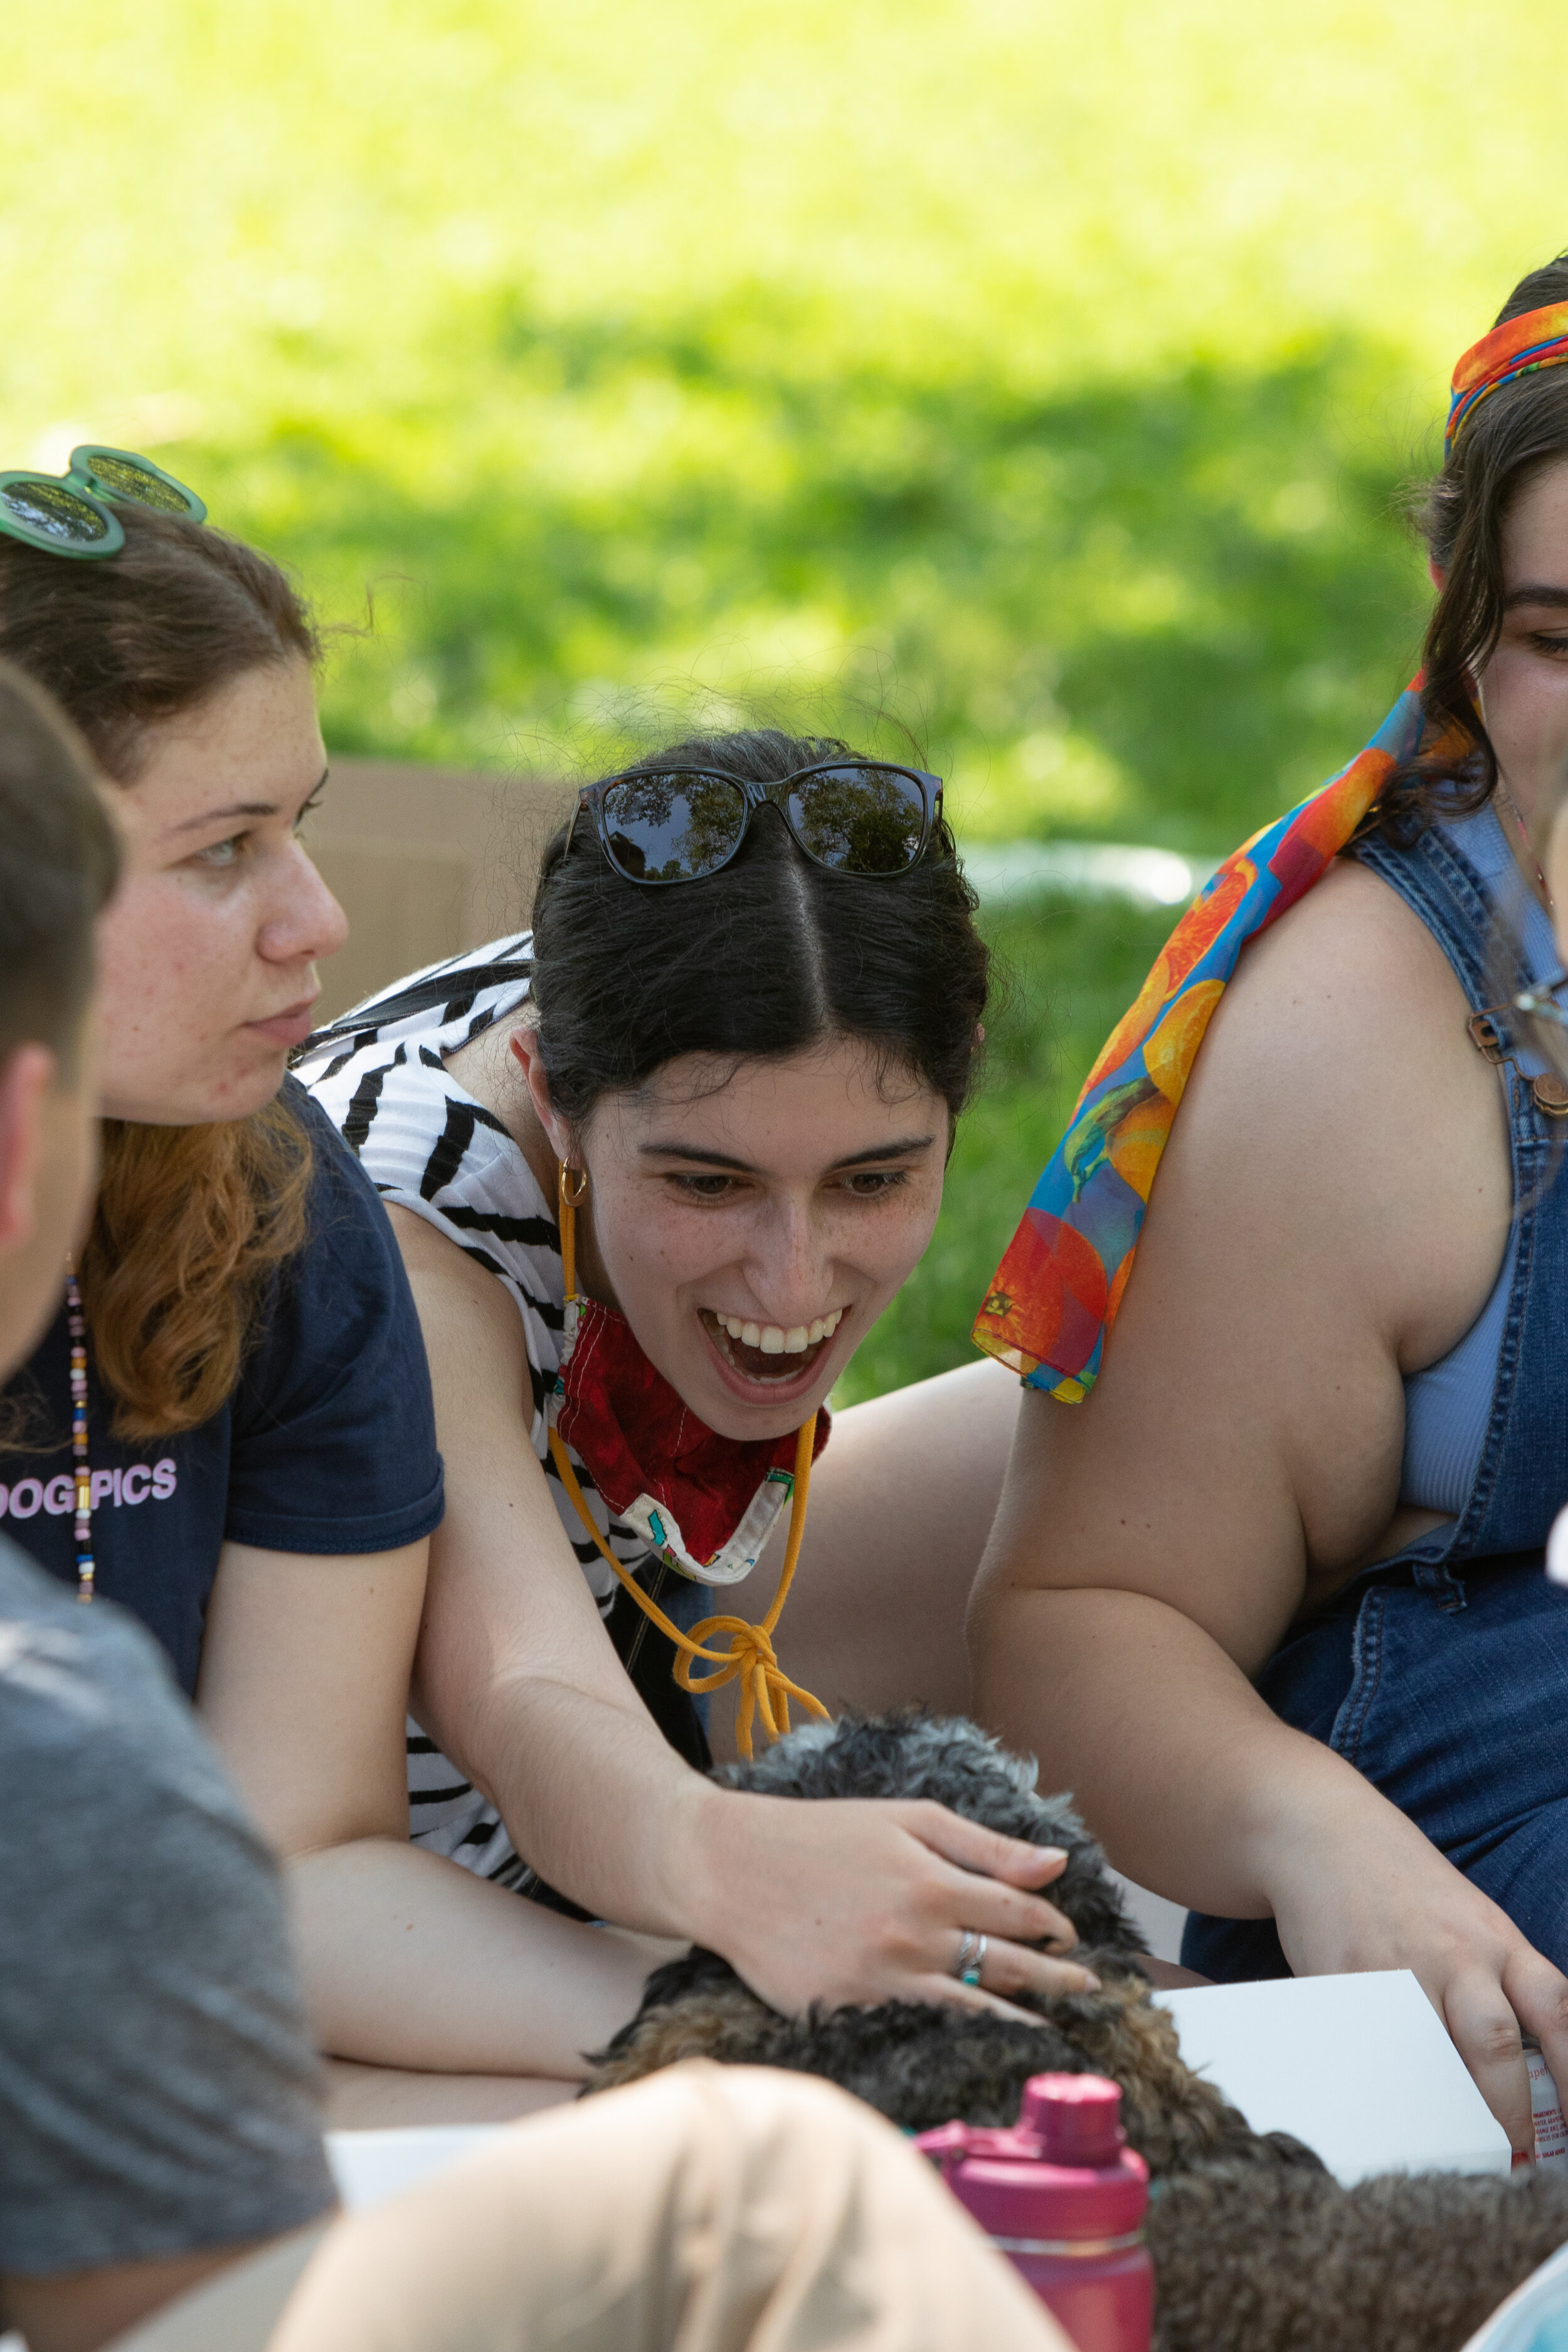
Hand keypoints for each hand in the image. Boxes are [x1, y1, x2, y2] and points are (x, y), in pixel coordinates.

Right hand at [689, 1788, 1099, 2021]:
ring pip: (974, 2009)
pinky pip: (919, 2030)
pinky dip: (959, 2038)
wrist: (730, 1869)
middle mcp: (914, 1935)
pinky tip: (984, 2045)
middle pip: (1009, 1967)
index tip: (1072, 1938)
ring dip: (1023, 2020)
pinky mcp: (849, 2011)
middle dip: (1057, 1980)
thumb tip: (1054, 1864)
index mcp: (932, 1881)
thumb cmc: (820, 1835)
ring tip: (1056, 2033)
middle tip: (1088, 1992)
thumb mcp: (905, 1820)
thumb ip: (984, 1845)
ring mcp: (882, 1980)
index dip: (1055, 1928)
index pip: (1020, 1914)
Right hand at [1269, 1806, 1567, 2156]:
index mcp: (1499, 1942)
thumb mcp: (1474, 1925)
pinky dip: (1381, 2084)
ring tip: (1454, 2150)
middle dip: (1508, 2112)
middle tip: (1512, 2157)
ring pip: (1432, 2051)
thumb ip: (1504, 1985)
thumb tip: (1538, 2072)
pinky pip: (1369, 2043)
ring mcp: (1397, 1965)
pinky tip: (1386, 2110)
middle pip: (1493, 2042)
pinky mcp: (1344, 1976)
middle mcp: (1456, 1953)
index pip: (1557, 2014)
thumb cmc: (1410, 1893)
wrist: (1327, 1834)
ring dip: (1448, 2110)